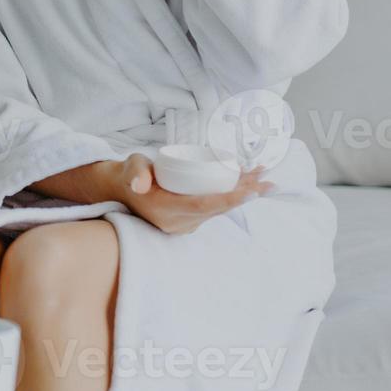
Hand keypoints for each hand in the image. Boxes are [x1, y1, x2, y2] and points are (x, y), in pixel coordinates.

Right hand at [113, 153, 273, 234]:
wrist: (121, 191)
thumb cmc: (129, 174)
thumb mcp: (131, 167)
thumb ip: (135, 172)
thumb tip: (139, 184)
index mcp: (165, 210)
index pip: (203, 206)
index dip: (229, 199)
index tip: (251, 191)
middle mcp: (177, 222)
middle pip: (217, 209)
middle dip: (244, 195)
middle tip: (269, 182)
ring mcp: (183, 224)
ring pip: (218, 209)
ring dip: (241, 195)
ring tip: (263, 179)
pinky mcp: (189, 220)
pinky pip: (214, 210)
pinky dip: (230, 197)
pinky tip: (246, 184)